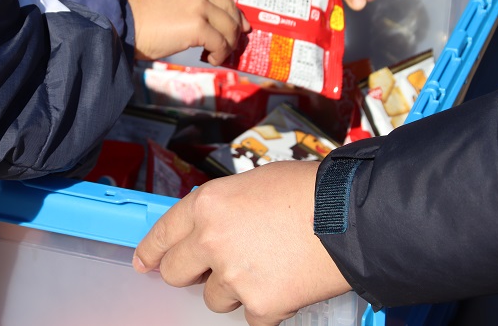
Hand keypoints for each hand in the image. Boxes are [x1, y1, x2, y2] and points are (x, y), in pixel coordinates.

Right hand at [127, 0, 249, 64]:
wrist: (124, 25)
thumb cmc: (142, 17)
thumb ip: (192, 3)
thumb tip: (215, 23)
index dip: (234, 14)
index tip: (240, 26)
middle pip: (230, 10)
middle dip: (235, 30)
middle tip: (233, 44)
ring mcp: (198, 5)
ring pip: (229, 28)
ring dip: (227, 45)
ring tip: (216, 54)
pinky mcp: (197, 25)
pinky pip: (220, 43)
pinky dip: (219, 54)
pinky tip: (210, 58)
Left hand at [133, 161, 350, 325]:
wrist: (352, 216)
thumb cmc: (309, 191)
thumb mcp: (253, 184)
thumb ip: (223, 209)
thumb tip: (212, 227)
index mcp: (208, 204)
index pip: (163, 233)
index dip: (151, 251)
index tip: (145, 263)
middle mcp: (211, 240)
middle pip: (176, 273)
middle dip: (190, 275)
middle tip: (208, 272)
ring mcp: (234, 276)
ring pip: (214, 299)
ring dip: (234, 290)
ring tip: (267, 268)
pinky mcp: (260, 305)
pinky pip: (250, 317)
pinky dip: (266, 307)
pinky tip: (285, 284)